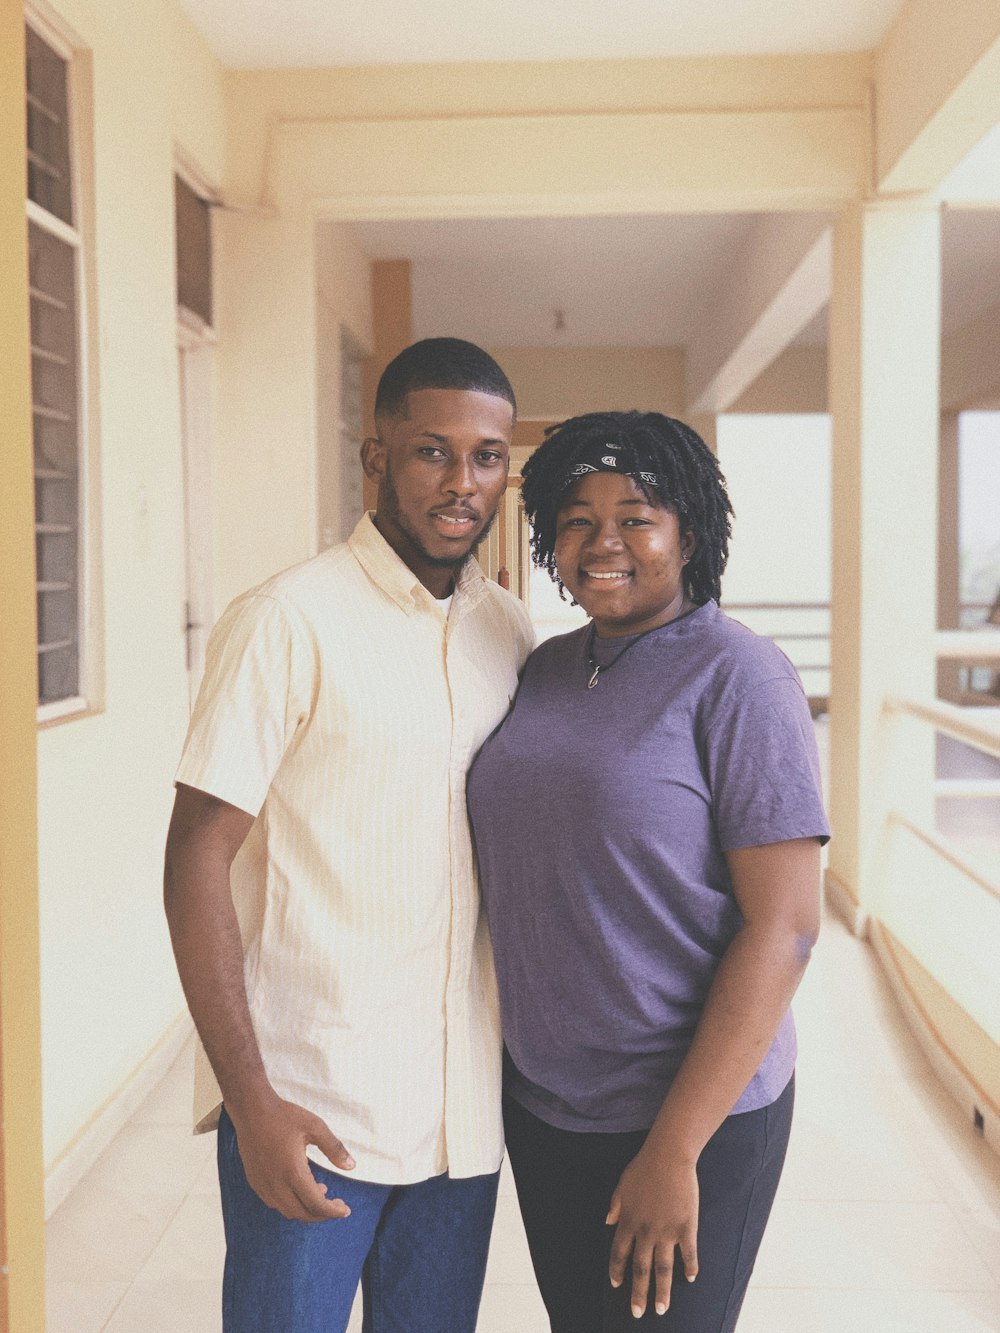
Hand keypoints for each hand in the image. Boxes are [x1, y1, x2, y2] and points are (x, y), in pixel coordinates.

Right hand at [227, 1092, 355, 1221]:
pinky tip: (299, 1187)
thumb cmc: (284, 1116)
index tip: (345, 1210)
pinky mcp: (255, 1182)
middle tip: (336, 1204)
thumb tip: (351, 1166)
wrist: (251, 1110)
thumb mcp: (315, 1127)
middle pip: (303, 1214)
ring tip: (320, 1190)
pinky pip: (275, 1203)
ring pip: (288, 1211)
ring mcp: (264, 1185)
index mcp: (293, 1172)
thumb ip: (334, 1148)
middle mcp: (276, 1185)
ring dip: (306, 1208)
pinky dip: (291, 1203)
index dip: (333, 1211)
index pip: (316, 1205)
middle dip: (323, 1214)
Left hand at [606, 1146, 698, 1318]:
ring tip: (662, 1309)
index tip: (616, 1285)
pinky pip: (689, 1253)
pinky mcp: (686, 1227)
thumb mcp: (621, 1185)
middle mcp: (646, 1231)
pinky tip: (691, 1278)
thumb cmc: (644, 1167)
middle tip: (638, 1313)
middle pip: (641, 1268)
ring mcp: (667, 1231)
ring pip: (663, 1269)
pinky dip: (690, 1267)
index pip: (619, 1253)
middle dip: (638, 1293)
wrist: (669, 1156)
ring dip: (662, 1291)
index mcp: (628, 1221)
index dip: (617, 1270)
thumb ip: (615, 1206)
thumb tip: (607, 1222)